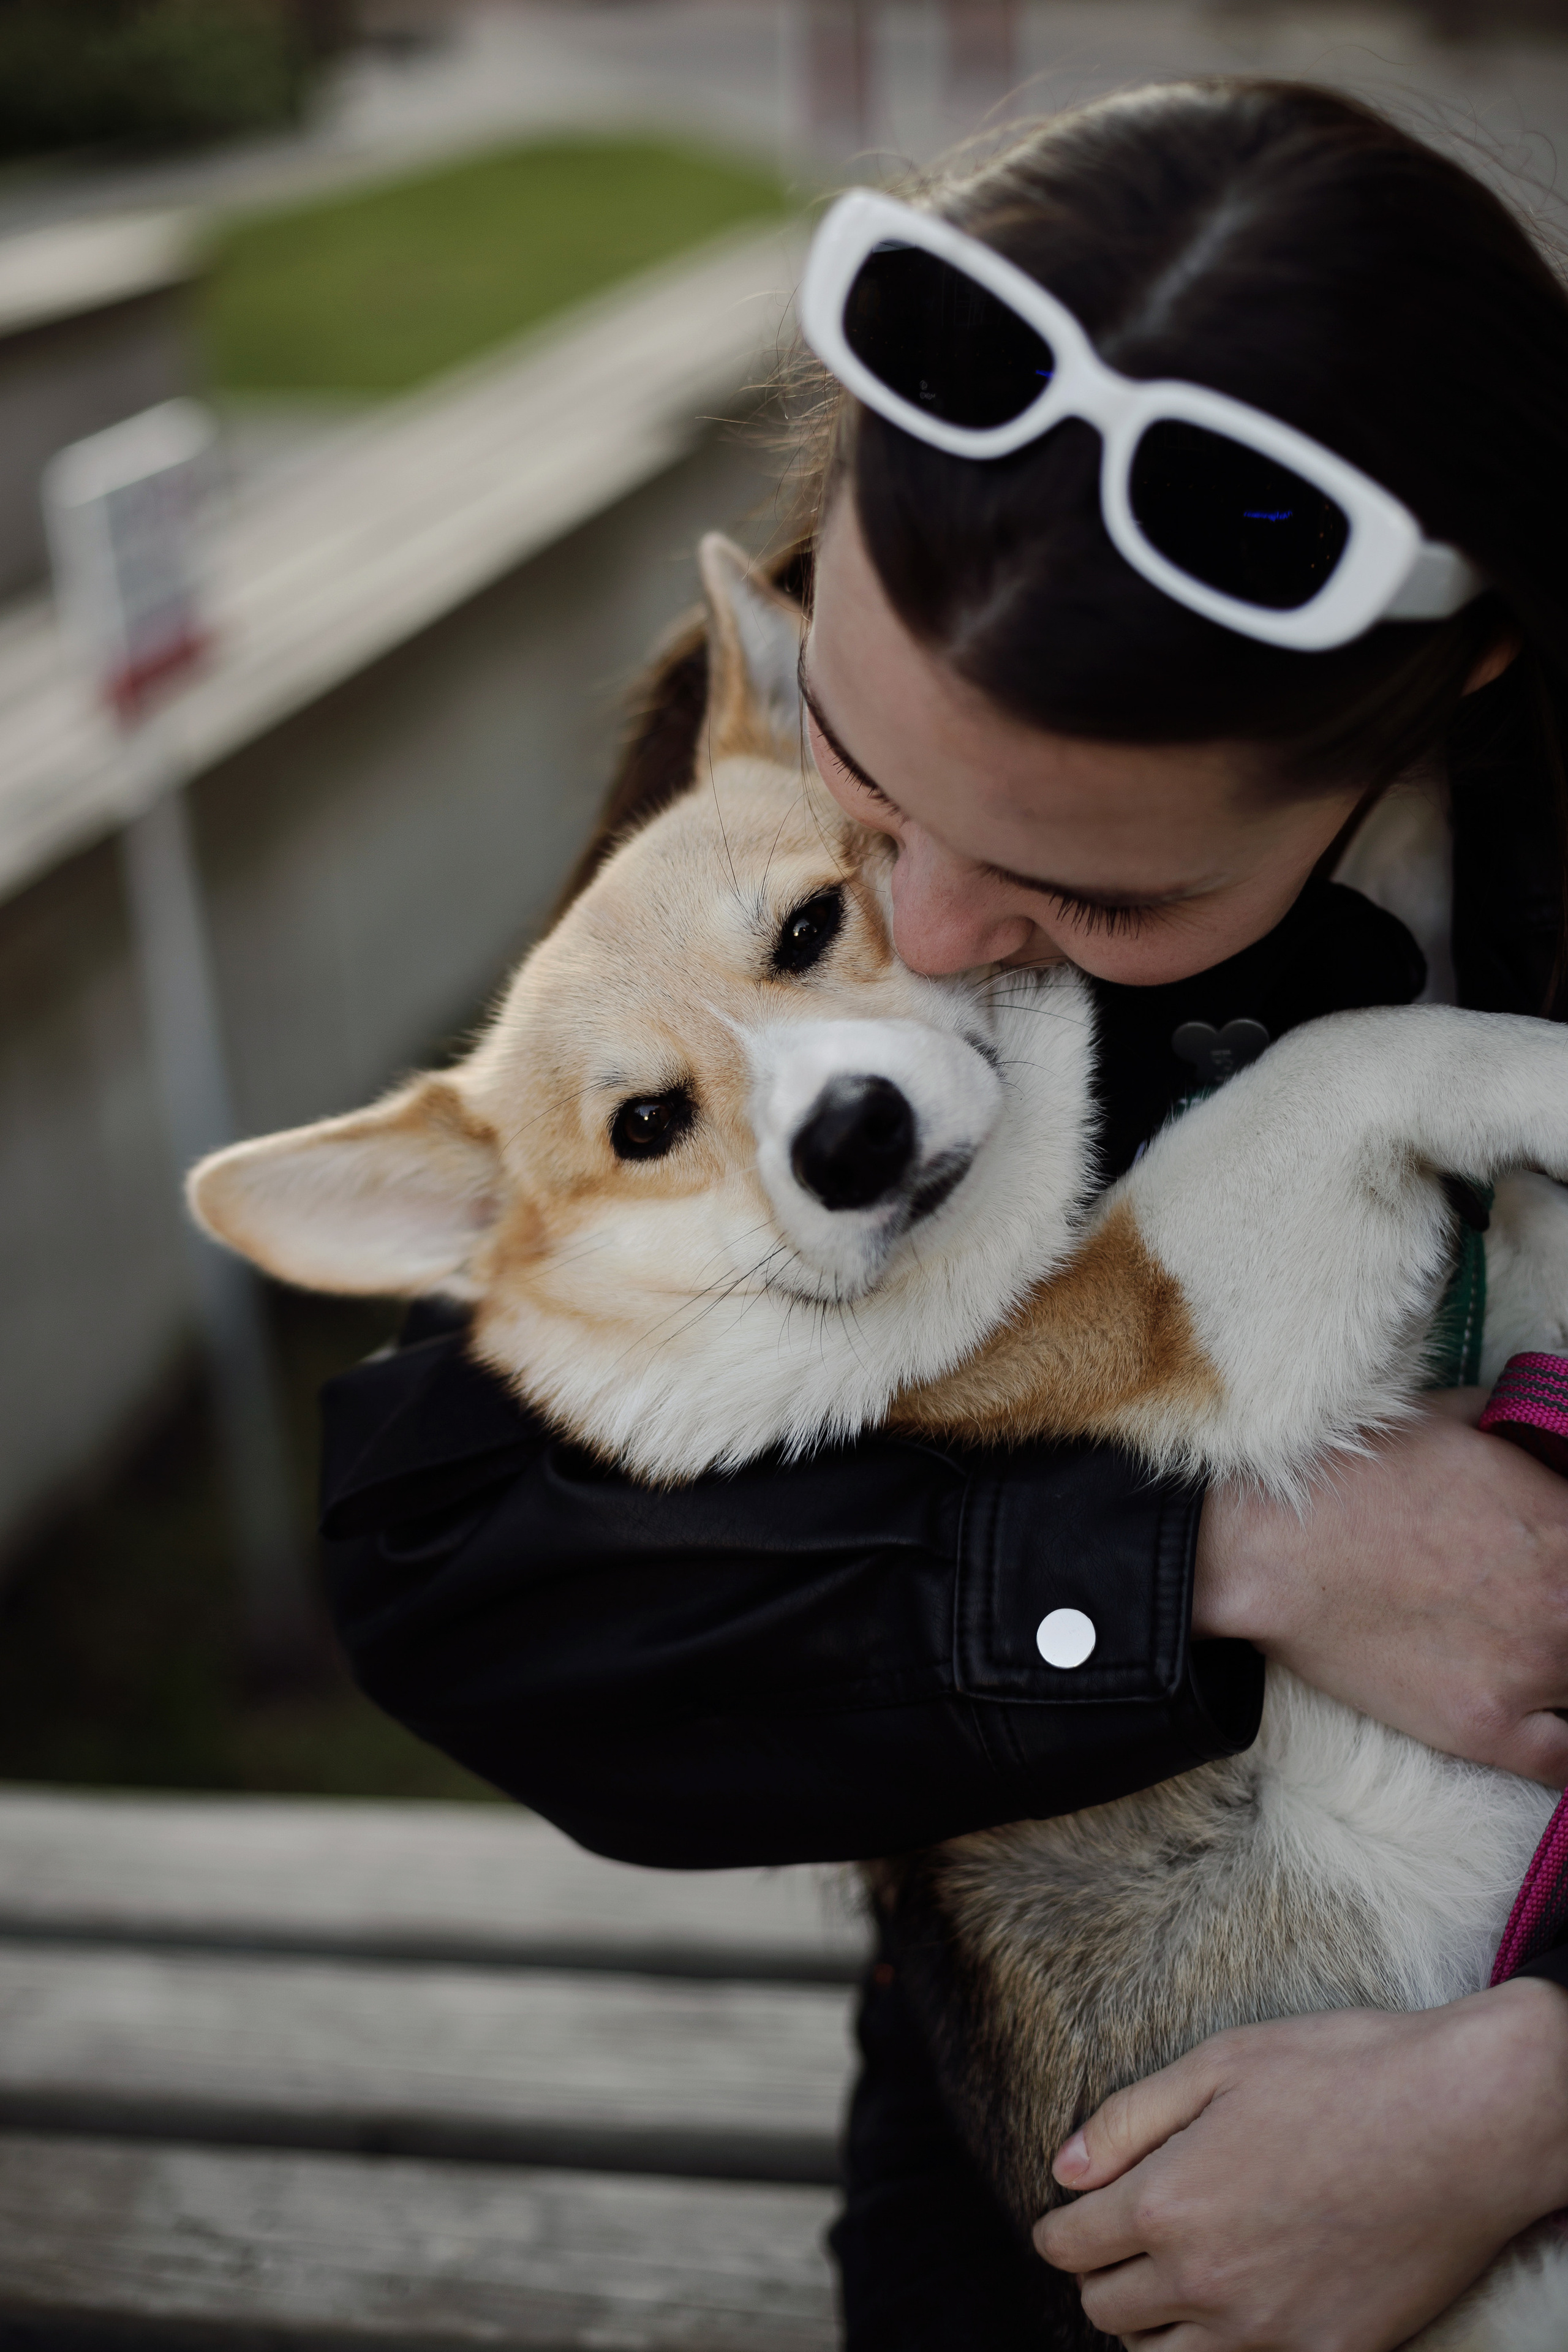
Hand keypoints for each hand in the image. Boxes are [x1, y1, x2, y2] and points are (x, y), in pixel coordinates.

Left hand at [1034, 1979, 1567, 2351]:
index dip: (1061, 2228)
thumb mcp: (1221, 2063)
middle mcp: (1207, 2281)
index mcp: (1169, 2202)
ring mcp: (1268, 2332)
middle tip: (1129, 2240)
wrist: (1463, 2123)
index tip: (1075, 2216)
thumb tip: (1065, 2168)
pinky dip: (1228, 2349)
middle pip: (1107, 2314)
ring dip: (1157, 2325)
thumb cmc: (1343, 2075)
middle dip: (1103, 2276)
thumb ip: (1129, 2121)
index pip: (1068, 2247)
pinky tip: (1246, 2306)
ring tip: (1179, 2280)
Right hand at [1194, 1390, 1567, 1781]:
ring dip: (1561, 1668)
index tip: (1553, 1558)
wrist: (1270, 1546)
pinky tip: (1544, 1717)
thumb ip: (1513, 1429)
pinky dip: (1562, 1742)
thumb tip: (1533, 1432)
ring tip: (1520, 1647)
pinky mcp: (1482, 1727)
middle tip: (1531, 1603)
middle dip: (1563, 1610)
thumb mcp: (1448, 1418)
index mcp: (1565, 1526)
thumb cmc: (1353, 1474)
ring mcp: (1528, 1673)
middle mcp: (1564, 1605)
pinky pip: (1565, 1763)